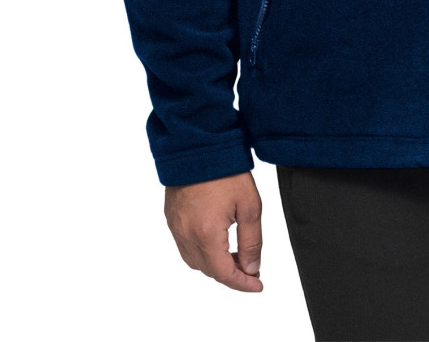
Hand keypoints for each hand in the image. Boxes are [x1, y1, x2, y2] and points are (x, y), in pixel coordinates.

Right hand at [164, 171, 262, 292]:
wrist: (198, 144)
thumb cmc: (226, 170)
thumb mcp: (249, 206)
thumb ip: (252, 241)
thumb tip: (252, 269)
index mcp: (206, 234)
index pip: (224, 274)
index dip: (242, 284)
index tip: (257, 285)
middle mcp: (186, 235)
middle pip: (209, 271)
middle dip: (231, 274)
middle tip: (251, 268)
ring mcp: (176, 227)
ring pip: (195, 262)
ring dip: (215, 265)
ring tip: (236, 255)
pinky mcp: (171, 218)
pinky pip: (185, 247)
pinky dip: (202, 252)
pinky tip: (217, 242)